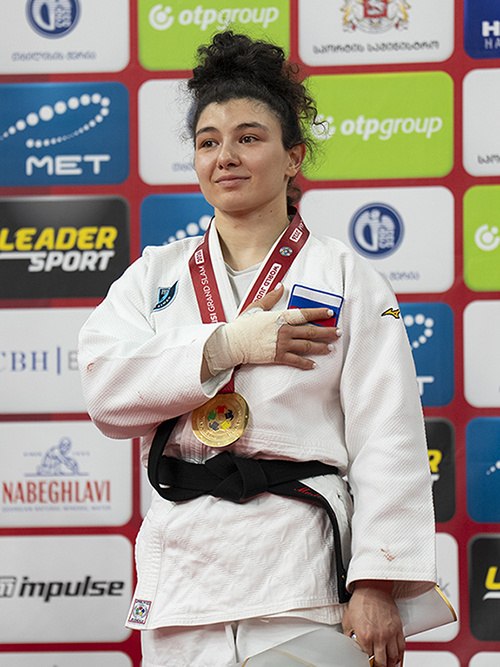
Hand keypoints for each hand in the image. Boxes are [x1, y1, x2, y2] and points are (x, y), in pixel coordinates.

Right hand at [203, 283, 341, 375]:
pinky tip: (314, 365)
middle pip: (310, 331)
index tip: (330, 313)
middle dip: (326, 332)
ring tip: (330, 348)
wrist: (232, 342)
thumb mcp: (257, 306)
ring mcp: (281, 344)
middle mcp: (284, 330)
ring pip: (306, 346)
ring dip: (320, 347)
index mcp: (280, 317)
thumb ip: (271, 297)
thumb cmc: (243, 325)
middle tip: (338, 333)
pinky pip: (295, 360)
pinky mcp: (277, 356)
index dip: (319, 312)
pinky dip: (306, 363)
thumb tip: (280, 286)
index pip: (304, 313)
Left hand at [342, 581, 404, 666]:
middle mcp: (379, 637)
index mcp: (365, 636)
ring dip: (391, 663)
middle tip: (377, 665)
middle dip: (379, 665)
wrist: (372, 587)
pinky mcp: (398, 628)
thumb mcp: (348, 619)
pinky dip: (399, 653)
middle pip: (382, 661)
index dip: (366, 662)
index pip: (367, 658)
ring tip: (388, 664)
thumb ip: (349, 635)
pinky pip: (401, 646)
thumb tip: (350, 642)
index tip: (366, 662)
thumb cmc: (361, 600)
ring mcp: (390, 633)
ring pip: (394, 657)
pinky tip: (396, 655)